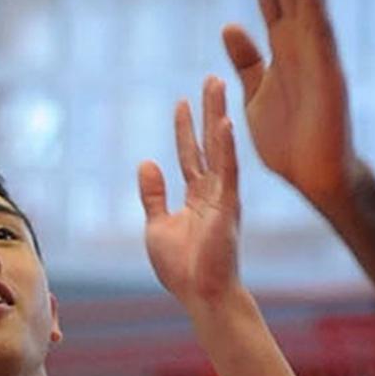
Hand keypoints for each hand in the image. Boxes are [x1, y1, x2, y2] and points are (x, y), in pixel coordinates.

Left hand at [138, 77, 241, 315]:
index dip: (185, 129)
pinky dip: (225, 148)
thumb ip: (153, 195)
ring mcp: (223, 198)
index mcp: (197, 197)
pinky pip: (228, 172)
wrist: (201, 296)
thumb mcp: (157, 225)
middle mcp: (213, 192)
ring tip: (218, 85)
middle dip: (209, 111)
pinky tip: (224, 124)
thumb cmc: (182, 268)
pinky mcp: (228, 208)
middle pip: (209, 143)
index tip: (182, 102)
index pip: (190, 155)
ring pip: (221, 149)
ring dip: (218, 116)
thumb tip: (146, 162)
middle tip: (212, 79)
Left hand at [222, 0, 354, 207]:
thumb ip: (246, 60)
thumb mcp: (254, 93)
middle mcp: (301, 44)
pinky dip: (312, 5)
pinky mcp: (327, 75)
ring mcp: (316, 56)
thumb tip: (230, 23)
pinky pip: (318, 35)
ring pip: (304, 1)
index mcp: (282, 47)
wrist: (312, 176)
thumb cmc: (288, 137)